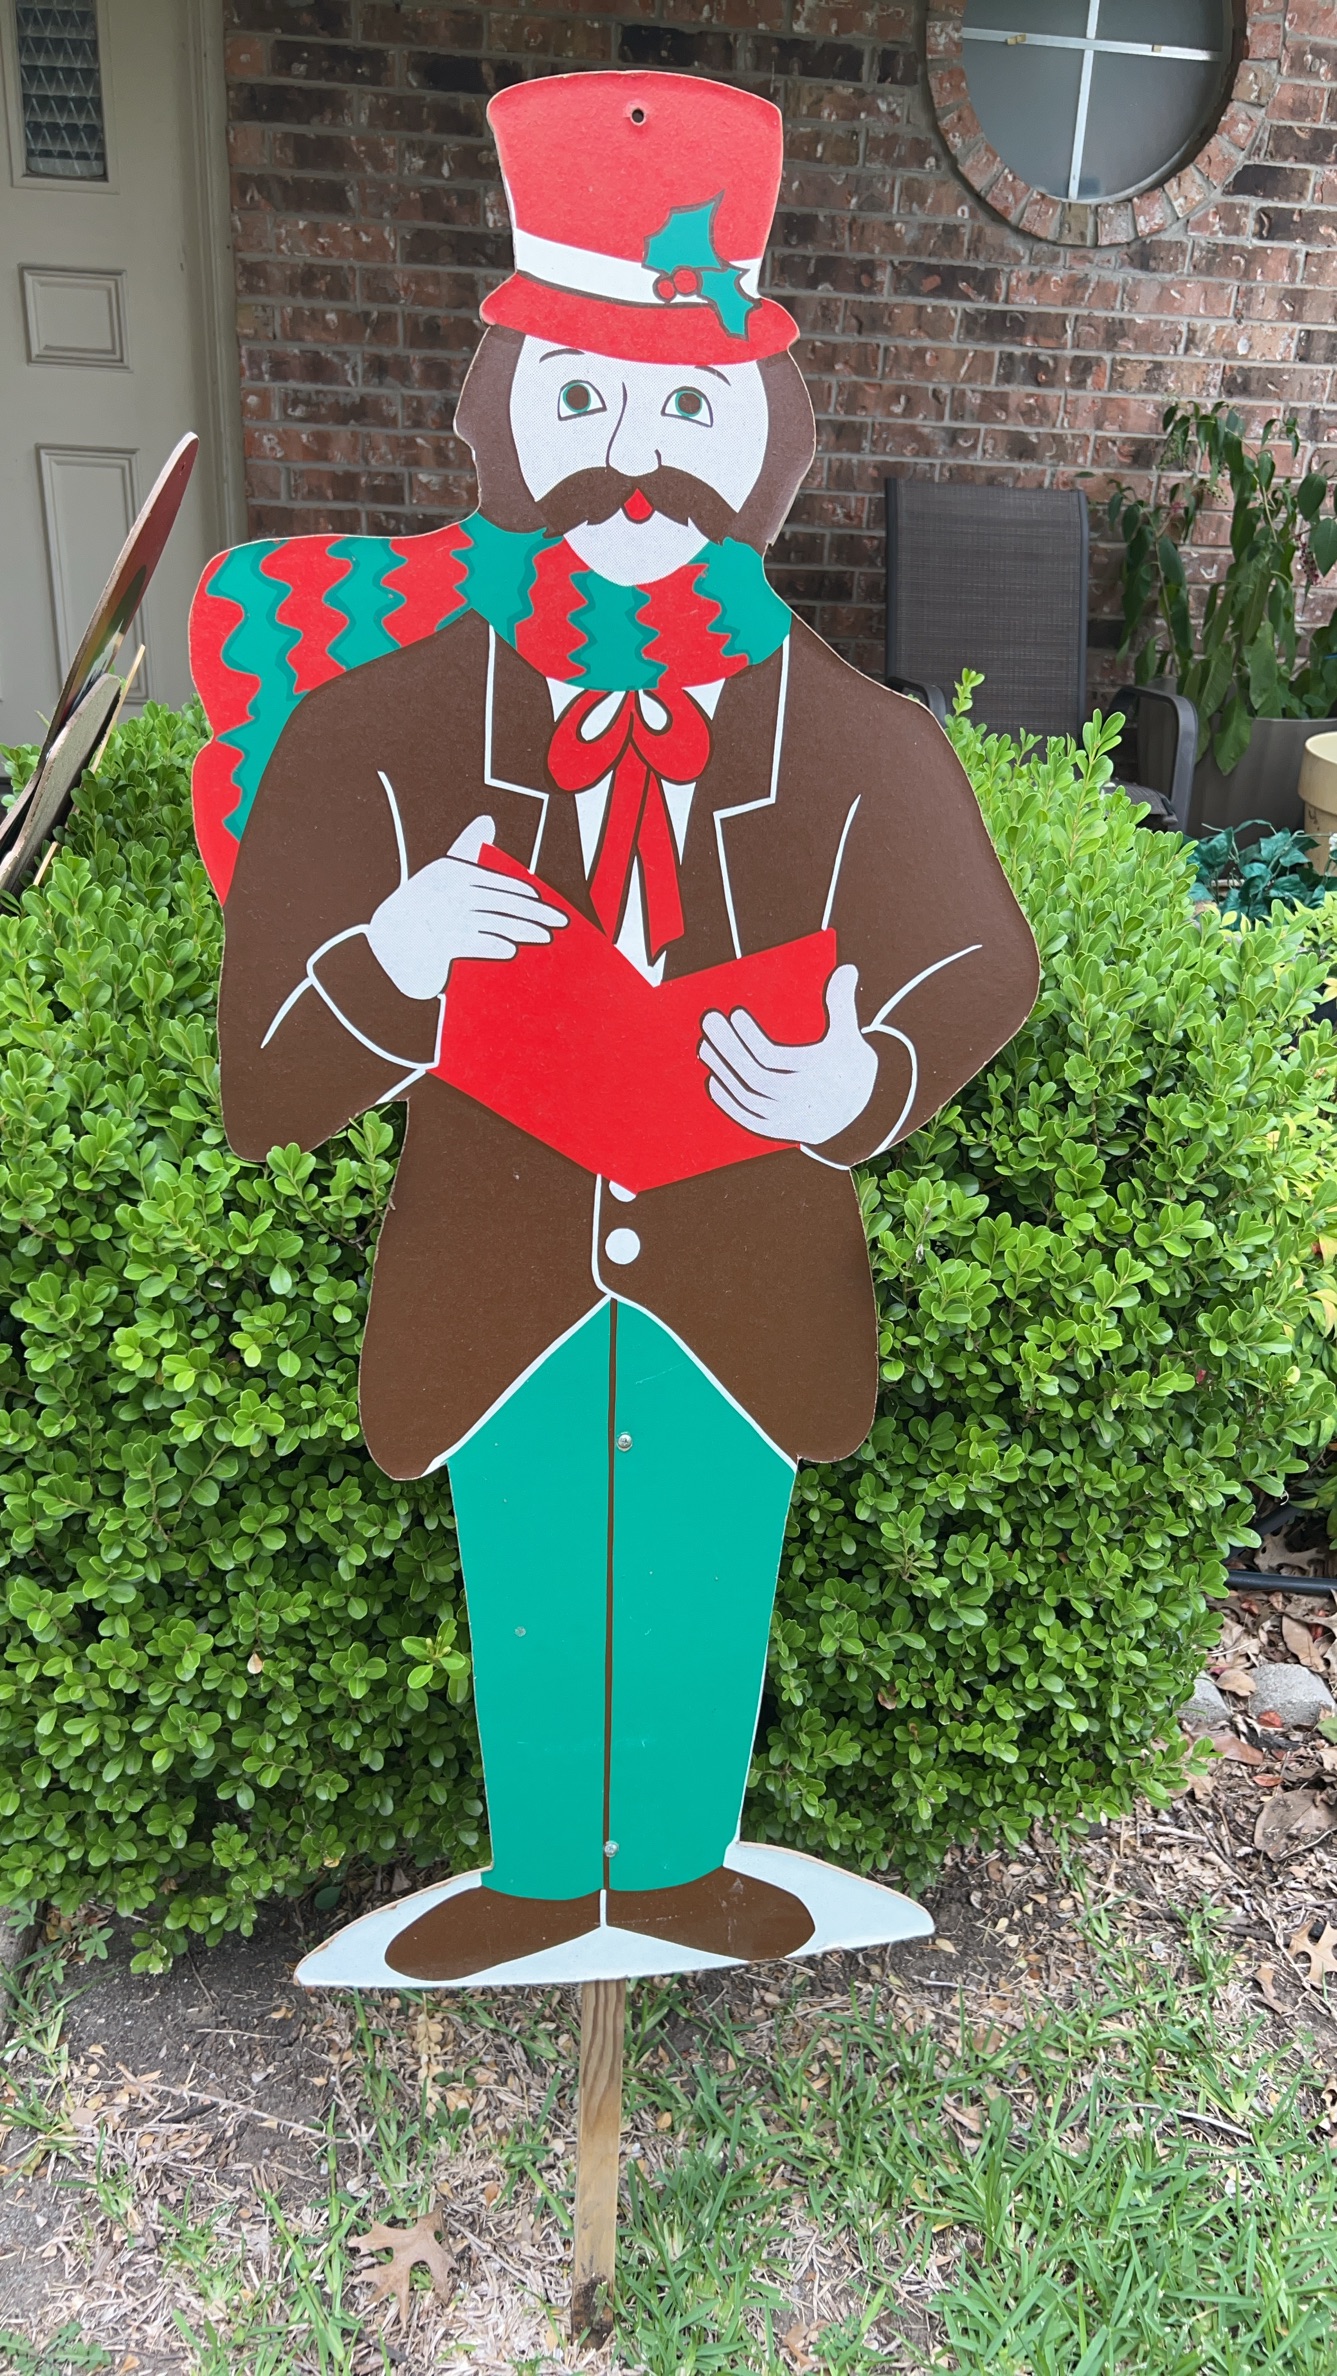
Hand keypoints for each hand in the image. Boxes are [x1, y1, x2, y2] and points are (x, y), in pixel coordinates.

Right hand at [366, 814, 566, 999]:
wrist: (388, 942)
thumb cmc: (423, 906)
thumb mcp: (443, 872)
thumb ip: (467, 847)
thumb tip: (487, 819)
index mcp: (451, 871)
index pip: (497, 882)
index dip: (524, 893)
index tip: (546, 903)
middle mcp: (447, 891)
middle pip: (501, 902)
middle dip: (534, 913)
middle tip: (560, 921)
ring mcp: (443, 917)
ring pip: (493, 922)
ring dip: (522, 930)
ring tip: (545, 937)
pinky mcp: (438, 942)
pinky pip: (473, 942)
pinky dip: (493, 945)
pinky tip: (511, 950)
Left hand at [699, 962, 876, 1145]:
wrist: (860, 1115)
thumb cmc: (848, 1067)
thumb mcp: (849, 1037)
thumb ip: (842, 1004)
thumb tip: (846, 969)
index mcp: (821, 1072)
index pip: (775, 1057)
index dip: (750, 1036)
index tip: (734, 1013)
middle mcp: (805, 1098)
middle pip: (756, 1077)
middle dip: (728, 1047)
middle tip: (709, 1020)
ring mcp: (791, 1117)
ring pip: (748, 1097)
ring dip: (723, 1070)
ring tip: (705, 1046)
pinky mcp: (780, 1130)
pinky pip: (749, 1119)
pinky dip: (729, 1102)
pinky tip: (713, 1079)